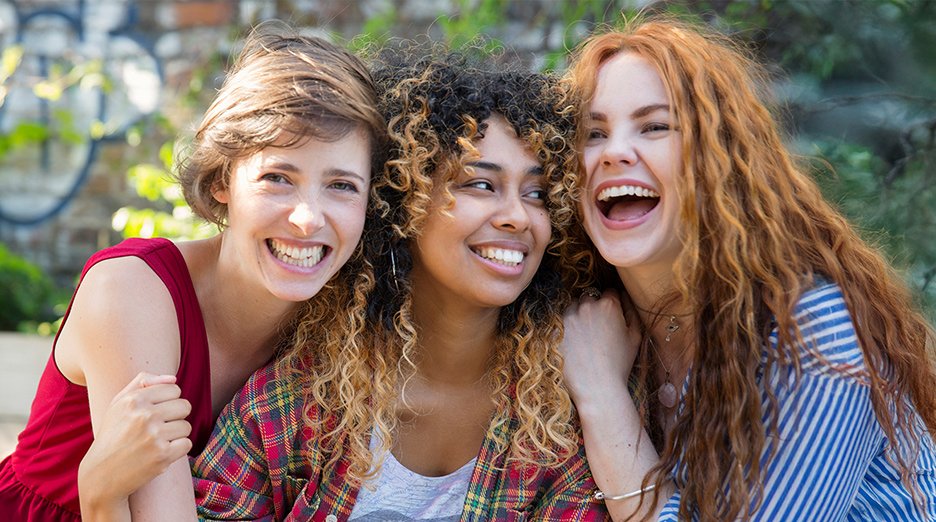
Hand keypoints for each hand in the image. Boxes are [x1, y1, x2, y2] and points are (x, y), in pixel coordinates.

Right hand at [79, 372, 192, 509]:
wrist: (101, 474)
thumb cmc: (113, 435)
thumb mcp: (118, 404)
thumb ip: (143, 382)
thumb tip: (173, 378)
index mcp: (134, 399)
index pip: (174, 389)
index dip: (168, 402)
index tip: (155, 413)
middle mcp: (144, 415)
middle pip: (185, 406)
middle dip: (175, 417)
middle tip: (157, 429)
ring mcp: (154, 436)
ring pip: (186, 426)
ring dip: (175, 435)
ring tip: (156, 442)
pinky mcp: (162, 455)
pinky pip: (187, 444)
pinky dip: (177, 450)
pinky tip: (160, 453)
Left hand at [560, 289, 640, 406]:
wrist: (597, 387)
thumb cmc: (619, 364)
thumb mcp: (635, 337)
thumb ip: (631, 311)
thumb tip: (625, 297)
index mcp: (609, 305)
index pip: (609, 292)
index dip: (611, 304)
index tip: (611, 317)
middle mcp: (587, 305)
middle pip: (589, 298)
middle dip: (593, 309)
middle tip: (597, 330)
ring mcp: (568, 316)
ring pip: (572, 307)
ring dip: (577, 316)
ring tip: (584, 338)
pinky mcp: (555, 328)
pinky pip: (560, 322)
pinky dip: (565, 329)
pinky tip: (573, 345)